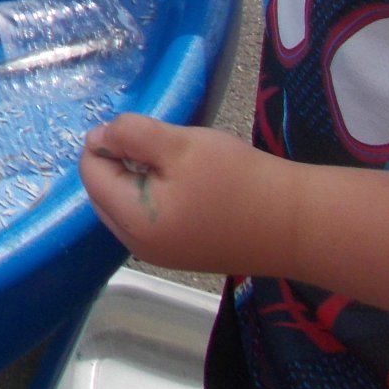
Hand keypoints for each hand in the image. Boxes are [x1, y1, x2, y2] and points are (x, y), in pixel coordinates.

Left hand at [81, 114, 298, 277]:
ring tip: (180, 166)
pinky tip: (191, 186)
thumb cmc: (238, 180)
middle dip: (122, 163)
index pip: (90, 173)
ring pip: (126, 205)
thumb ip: (130, 134)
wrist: (298, 224)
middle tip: (164, 148)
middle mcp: (138, 247)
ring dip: (141, 178)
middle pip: (103, 192)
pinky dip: (157, 196)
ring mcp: (160, 256)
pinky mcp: (182, 255)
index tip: (145, 132)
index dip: (108, 143)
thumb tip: (98, 138)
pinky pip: (149, 219)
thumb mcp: (179, 143)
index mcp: (132, 222)